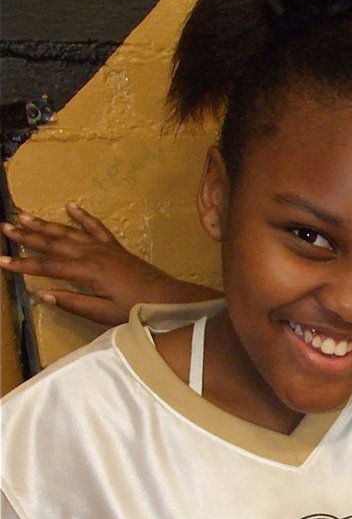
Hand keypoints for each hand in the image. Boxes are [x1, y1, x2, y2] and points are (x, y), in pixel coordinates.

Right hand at [0, 202, 213, 325]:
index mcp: (88, 272)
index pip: (48, 267)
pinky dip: (82, 216)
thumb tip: (43, 294)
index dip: (24, 265)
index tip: (2, 262)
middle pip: (54, 243)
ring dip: (46, 223)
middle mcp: (93, 254)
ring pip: (69, 232)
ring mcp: (105, 248)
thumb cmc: (137, 310)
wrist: (168, 298)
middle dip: (27, 235)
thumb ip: (73, 303)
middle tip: (4, 226)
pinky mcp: (116, 247)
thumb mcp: (104, 313)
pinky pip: (96, 227)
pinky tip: (70, 205)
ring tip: (24, 215)